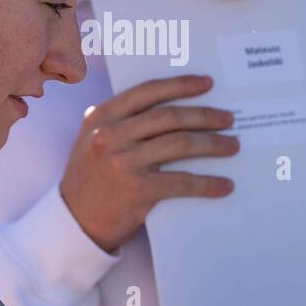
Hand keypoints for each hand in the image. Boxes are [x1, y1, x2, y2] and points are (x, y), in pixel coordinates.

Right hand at [60, 75, 239, 252]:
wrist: (73, 222)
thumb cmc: (89, 178)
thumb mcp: (91, 138)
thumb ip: (117, 119)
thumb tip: (165, 105)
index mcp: (102, 116)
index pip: (148, 92)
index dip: (180, 85)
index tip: (206, 84)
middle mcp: (111, 135)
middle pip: (170, 117)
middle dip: (205, 115)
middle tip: (228, 118)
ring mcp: (125, 162)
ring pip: (180, 144)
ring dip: (213, 144)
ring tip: (232, 145)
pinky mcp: (138, 190)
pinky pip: (182, 182)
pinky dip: (208, 183)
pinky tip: (224, 185)